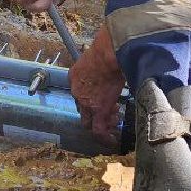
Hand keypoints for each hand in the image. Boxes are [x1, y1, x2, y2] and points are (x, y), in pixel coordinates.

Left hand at [69, 27, 125, 145]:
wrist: (109, 53)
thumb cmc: (107, 49)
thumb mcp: (95, 58)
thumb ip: (97, 67)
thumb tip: (109, 67)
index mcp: (75, 76)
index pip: (79, 95)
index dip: (90, 100)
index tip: (99, 102)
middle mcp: (77, 91)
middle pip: (82, 110)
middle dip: (94, 115)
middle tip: (109, 115)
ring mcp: (87, 102)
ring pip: (91, 122)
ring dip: (104, 123)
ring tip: (115, 120)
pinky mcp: (99, 110)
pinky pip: (99, 129)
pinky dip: (104, 137)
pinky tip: (111, 141)